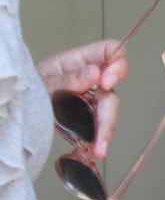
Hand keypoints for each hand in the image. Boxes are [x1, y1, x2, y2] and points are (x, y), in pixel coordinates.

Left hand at [36, 39, 128, 158]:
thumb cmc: (24, 90)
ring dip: (105, 131)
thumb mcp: (40, 82)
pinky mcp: (86, 116)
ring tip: (98, 149)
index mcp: (76, 61)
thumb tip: (94, 73)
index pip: (109, 51)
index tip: (106, 83)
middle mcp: (87, 79)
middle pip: (111, 91)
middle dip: (109, 113)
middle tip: (102, 130)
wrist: (13, 112)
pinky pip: (98, 126)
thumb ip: (66, 79)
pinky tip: (91, 149)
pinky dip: (97, 139)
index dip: (117, 63)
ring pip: (107, 111)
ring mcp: (88, 98)